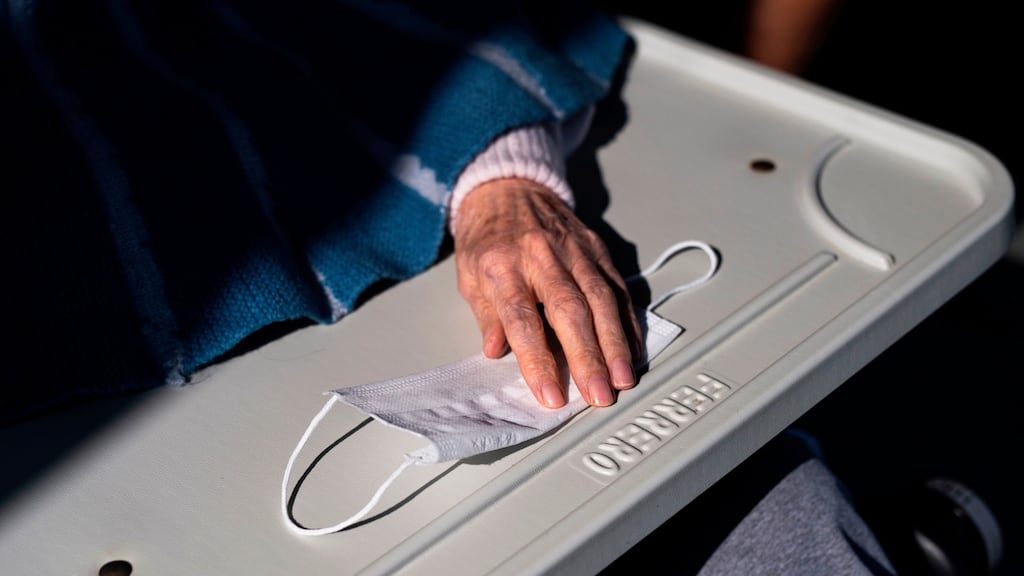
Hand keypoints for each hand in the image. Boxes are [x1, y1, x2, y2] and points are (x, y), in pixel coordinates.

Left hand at [453, 178, 642, 407]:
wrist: (508, 186)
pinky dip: (628, 321)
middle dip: (588, 357)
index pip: (521, 318)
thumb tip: (496, 351)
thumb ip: (487, 315)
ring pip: (601, 298)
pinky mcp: (596, 247)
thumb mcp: (469, 276)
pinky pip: (617, 287)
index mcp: (502, 264)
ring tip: (623, 378)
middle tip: (599, 395)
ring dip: (615, 343)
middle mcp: (542, 254)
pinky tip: (633, 349)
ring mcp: (574, 249)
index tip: (550, 395)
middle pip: (569, 310)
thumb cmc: (487, 238)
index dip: (537, 359)